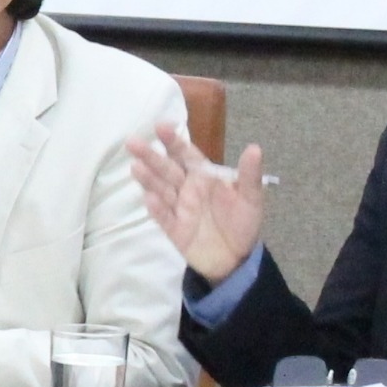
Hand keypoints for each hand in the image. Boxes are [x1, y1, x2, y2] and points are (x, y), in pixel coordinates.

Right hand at [125, 128, 266, 281]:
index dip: (174, 141)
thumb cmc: (242, 223)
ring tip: (136, 167)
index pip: (186, 154)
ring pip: (161, 190)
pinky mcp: (175, 230)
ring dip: (148, 179)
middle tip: (132, 142)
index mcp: (204, 176)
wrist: (237, 259)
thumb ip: (249, 175)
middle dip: (151, 156)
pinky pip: (164, 217)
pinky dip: (157, 208)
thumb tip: (254, 148)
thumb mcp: (251, 199)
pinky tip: (149, 198)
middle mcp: (187, 188)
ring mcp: (179, 209)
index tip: (161, 126)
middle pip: (167, 169)